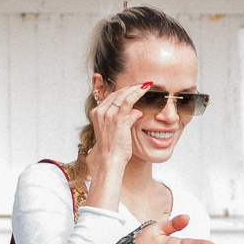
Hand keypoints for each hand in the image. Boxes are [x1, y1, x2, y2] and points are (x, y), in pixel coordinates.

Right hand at [85, 86, 147, 207]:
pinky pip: (128, 100)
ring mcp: (107, 113)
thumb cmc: (115, 148)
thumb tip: (138, 111)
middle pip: (117, 93)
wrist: (111, 160)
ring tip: (146, 85)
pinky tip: (145, 90)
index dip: (125, 92)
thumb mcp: (119, 130)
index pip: (112, 97)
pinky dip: (137, 93)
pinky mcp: (117, 118)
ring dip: (136, 88)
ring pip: (123, 95)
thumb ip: (126, 118)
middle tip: (144, 84)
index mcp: (97, 113)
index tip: (136, 88)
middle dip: (131, 88)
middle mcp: (100, 111)